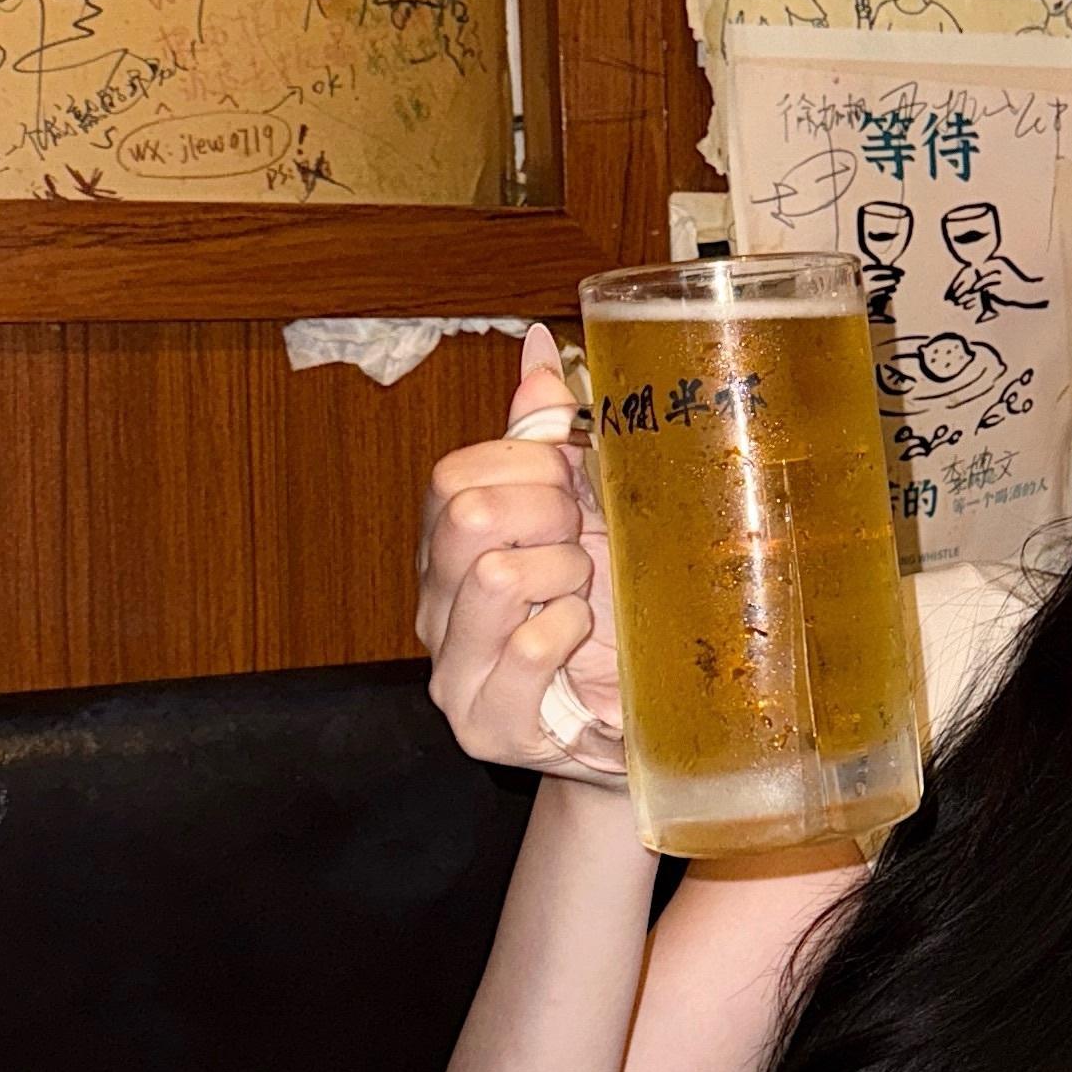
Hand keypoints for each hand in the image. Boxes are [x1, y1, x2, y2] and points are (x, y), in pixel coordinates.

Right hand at [414, 325, 626, 782]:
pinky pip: (527, 646)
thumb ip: (550, 436)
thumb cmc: (611, 615)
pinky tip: (583, 643)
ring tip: (584, 599)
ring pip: (495, 576)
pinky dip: (571, 633)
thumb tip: (538, 345)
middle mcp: (433, 607)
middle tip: (583, 547)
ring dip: (565, 578)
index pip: (453, 476)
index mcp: (448, 549)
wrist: (637, 726)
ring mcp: (451, 671)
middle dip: (547, 518)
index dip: (528, 470)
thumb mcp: (586, 515)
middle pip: (465, 518)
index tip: (574, 491)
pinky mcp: (484, 724)